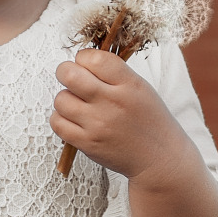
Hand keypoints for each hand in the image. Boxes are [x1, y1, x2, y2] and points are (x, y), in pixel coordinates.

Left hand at [52, 49, 197, 183]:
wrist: (159, 158)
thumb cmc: (149, 120)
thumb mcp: (141, 88)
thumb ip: (113, 73)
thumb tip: (80, 60)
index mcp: (129, 85)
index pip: (94, 58)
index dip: (84, 57)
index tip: (86, 65)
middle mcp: (112, 103)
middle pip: (69, 75)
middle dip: (66, 72)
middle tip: (73, 79)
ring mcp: (98, 125)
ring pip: (60, 99)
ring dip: (66, 98)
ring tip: (78, 104)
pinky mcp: (87, 144)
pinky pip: (57, 123)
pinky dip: (61, 118)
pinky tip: (74, 119)